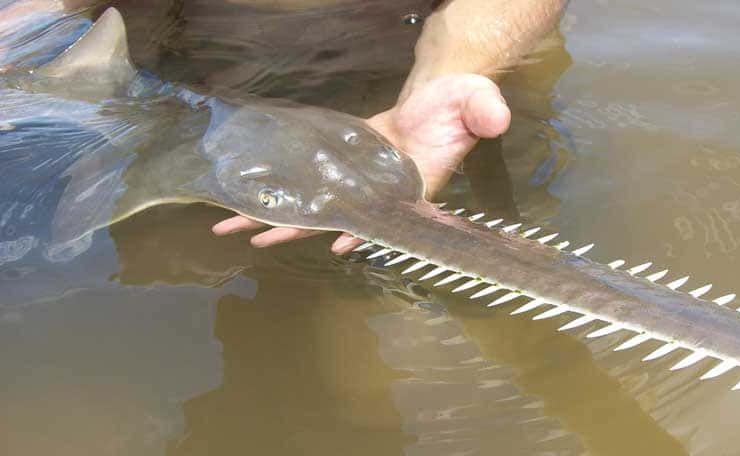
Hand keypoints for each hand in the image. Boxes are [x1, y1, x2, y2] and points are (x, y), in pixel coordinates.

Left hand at [211, 74, 510, 253]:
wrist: (441, 99)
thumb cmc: (460, 105)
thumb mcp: (476, 101)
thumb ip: (485, 109)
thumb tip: (496, 118)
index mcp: (412, 184)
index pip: (385, 213)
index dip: (364, 229)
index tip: (338, 244)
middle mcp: (381, 193)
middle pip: (333, 218)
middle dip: (295, 229)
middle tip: (254, 239)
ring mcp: (359, 181)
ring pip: (313, 205)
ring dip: (276, 216)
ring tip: (234, 226)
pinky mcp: (343, 163)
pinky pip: (310, 182)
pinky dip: (285, 191)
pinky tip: (251, 196)